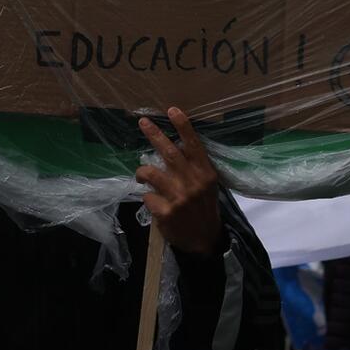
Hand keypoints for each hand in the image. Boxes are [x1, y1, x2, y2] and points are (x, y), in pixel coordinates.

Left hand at [135, 109, 223, 256]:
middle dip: (154, 135)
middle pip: (170, 153)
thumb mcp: (207, 186)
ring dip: (142, 172)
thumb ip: (194, 168)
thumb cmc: (204, 208)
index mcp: (205, 173)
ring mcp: (179, 198)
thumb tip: (174, 147)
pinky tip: (154, 203)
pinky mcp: (166, 212)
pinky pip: (147, 197)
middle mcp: (193, 183)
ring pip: (151, 173)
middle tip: (143, 122)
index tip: (172, 110)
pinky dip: (147, 197)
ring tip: (141, 175)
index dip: (183, 126)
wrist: (205, 240)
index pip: (194, 145)